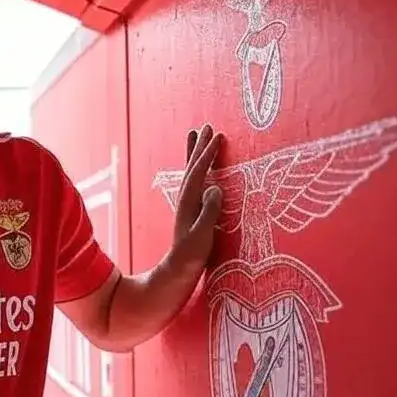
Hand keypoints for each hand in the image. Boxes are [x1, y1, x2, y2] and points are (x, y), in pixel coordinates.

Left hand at [170, 124, 224, 270]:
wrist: (178, 270)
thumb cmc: (191, 256)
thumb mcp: (202, 235)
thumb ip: (209, 212)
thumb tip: (216, 188)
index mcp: (189, 203)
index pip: (199, 173)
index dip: (207, 155)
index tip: (217, 137)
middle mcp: (186, 200)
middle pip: (192, 167)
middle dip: (200, 147)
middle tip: (206, 127)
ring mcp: (187, 204)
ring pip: (192, 173)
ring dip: (196, 154)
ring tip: (197, 136)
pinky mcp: (191, 211)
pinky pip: (196, 182)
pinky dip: (199, 170)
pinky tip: (202, 167)